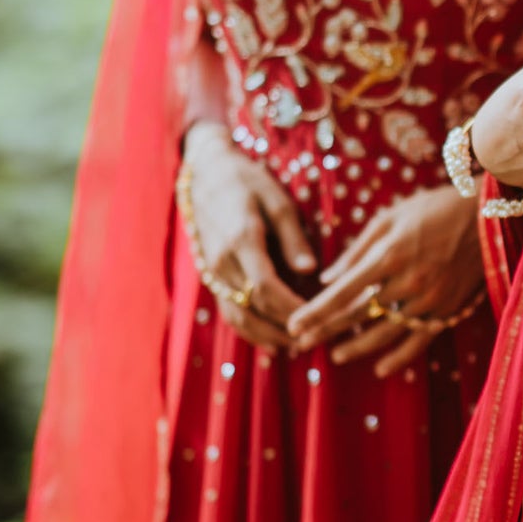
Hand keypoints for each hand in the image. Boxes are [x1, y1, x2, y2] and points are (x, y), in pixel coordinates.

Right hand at [183, 120, 314, 349]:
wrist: (205, 173)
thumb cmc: (247, 182)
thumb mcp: (277, 200)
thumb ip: (292, 238)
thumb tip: (309, 270)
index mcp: (241, 240)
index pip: (266, 287)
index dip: (292, 308)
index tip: (318, 317)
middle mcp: (222, 262)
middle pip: (253, 307)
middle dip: (284, 328)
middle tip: (315, 340)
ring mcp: (212, 271)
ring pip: (238, 316)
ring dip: (266, 336)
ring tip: (296, 348)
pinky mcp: (210, 276)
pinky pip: (228, 311)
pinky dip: (249, 331)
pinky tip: (270, 342)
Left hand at [287, 185, 482, 376]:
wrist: (487, 217)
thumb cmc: (433, 209)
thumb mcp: (389, 218)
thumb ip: (357, 250)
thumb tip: (326, 278)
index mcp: (388, 256)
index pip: (342, 293)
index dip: (315, 312)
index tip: (294, 325)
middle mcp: (407, 283)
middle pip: (358, 316)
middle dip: (326, 331)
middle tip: (302, 344)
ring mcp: (429, 301)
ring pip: (385, 333)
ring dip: (357, 348)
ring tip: (335, 356)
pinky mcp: (448, 311)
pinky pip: (419, 341)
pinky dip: (399, 357)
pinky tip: (381, 368)